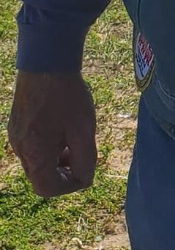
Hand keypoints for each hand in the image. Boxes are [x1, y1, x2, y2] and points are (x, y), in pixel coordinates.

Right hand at [7, 71, 97, 198]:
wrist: (47, 61)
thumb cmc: (67, 96)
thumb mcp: (84, 130)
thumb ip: (85, 160)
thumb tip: (84, 179)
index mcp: (34, 153)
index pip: (46, 188)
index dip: (68, 186)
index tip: (84, 172)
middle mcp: (20, 148)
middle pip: (40, 177)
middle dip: (63, 172)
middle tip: (79, 153)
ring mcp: (15, 135)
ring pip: (36, 161)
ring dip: (56, 159)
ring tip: (72, 138)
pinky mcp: (16, 124)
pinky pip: (31, 146)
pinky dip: (47, 146)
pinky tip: (61, 126)